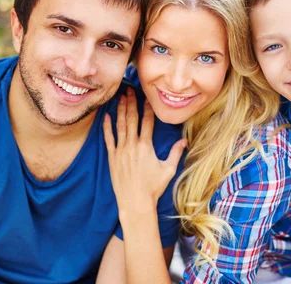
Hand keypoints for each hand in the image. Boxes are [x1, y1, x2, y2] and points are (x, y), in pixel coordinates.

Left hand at [103, 87, 185, 218]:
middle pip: (132, 119)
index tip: (147, 97)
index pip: (147, 121)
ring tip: (120, 97)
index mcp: (146, 146)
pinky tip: (106, 116)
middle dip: (131, 103)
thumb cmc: (153, 187)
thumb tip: (184, 140)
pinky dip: (107, 127)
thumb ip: (175, 153)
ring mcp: (121, 150)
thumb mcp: (168, 170)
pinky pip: (108, 138)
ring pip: (120, 125)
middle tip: (130, 90)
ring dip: (120, 110)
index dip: (147, 108)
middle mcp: (132, 145)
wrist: (135, 202)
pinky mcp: (112, 157)